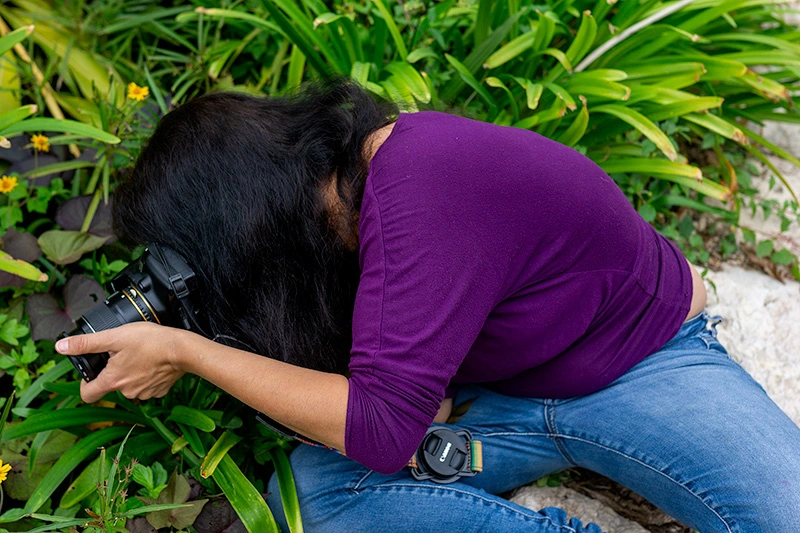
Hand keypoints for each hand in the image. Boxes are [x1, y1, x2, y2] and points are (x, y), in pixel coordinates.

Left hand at [55, 322, 186, 403]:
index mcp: (112, 380)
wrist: (183, 350)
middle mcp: (126, 392)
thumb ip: (86, 343)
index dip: (86, 383)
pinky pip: (146, 386)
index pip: (87, 395)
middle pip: (111, 386)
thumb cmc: (151, 341)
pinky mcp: (158, 391)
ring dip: (131, 373)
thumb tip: (61, 346)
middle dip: (114, 371)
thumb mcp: (114, 336)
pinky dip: (147, 376)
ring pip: (129, 386)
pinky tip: (152, 363)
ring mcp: (144, 393)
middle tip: (123, 353)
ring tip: (140, 356)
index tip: (93, 371)